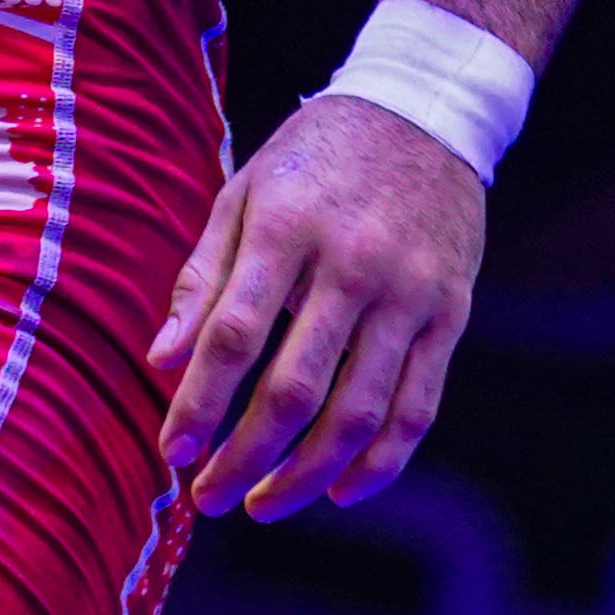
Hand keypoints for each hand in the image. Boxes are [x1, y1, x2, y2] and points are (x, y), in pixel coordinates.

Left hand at [150, 93, 482, 518]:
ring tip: (264, 503)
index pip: (235, 335)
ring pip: (359, 413)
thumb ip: (203, 277)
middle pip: (295, 388)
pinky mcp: (451, 315)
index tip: (172, 451)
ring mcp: (410, 294)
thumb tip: (163, 360)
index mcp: (286, 227)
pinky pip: (418, 407)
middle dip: (245, 456)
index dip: (200, 402)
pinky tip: (341, 489)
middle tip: (208, 498)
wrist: (423, 111)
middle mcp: (351, 264)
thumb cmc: (314, 158)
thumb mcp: (244, 192)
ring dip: (308, 474)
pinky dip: (382, 462)